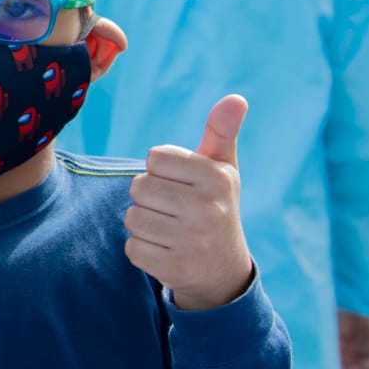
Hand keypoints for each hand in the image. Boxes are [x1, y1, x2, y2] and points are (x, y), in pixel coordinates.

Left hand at [124, 95, 254, 311]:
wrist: (224, 270)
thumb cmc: (215, 205)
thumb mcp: (222, 169)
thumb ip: (221, 131)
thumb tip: (236, 99)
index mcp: (217, 178)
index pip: (155, 157)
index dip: (160, 169)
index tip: (180, 183)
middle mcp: (209, 210)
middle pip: (139, 187)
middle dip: (148, 197)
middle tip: (172, 208)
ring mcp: (193, 242)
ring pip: (132, 218)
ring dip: (143, 224)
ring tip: (169, 229)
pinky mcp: (176, 270)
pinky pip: (132, 249)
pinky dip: (141, 249)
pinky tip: (165, 250)